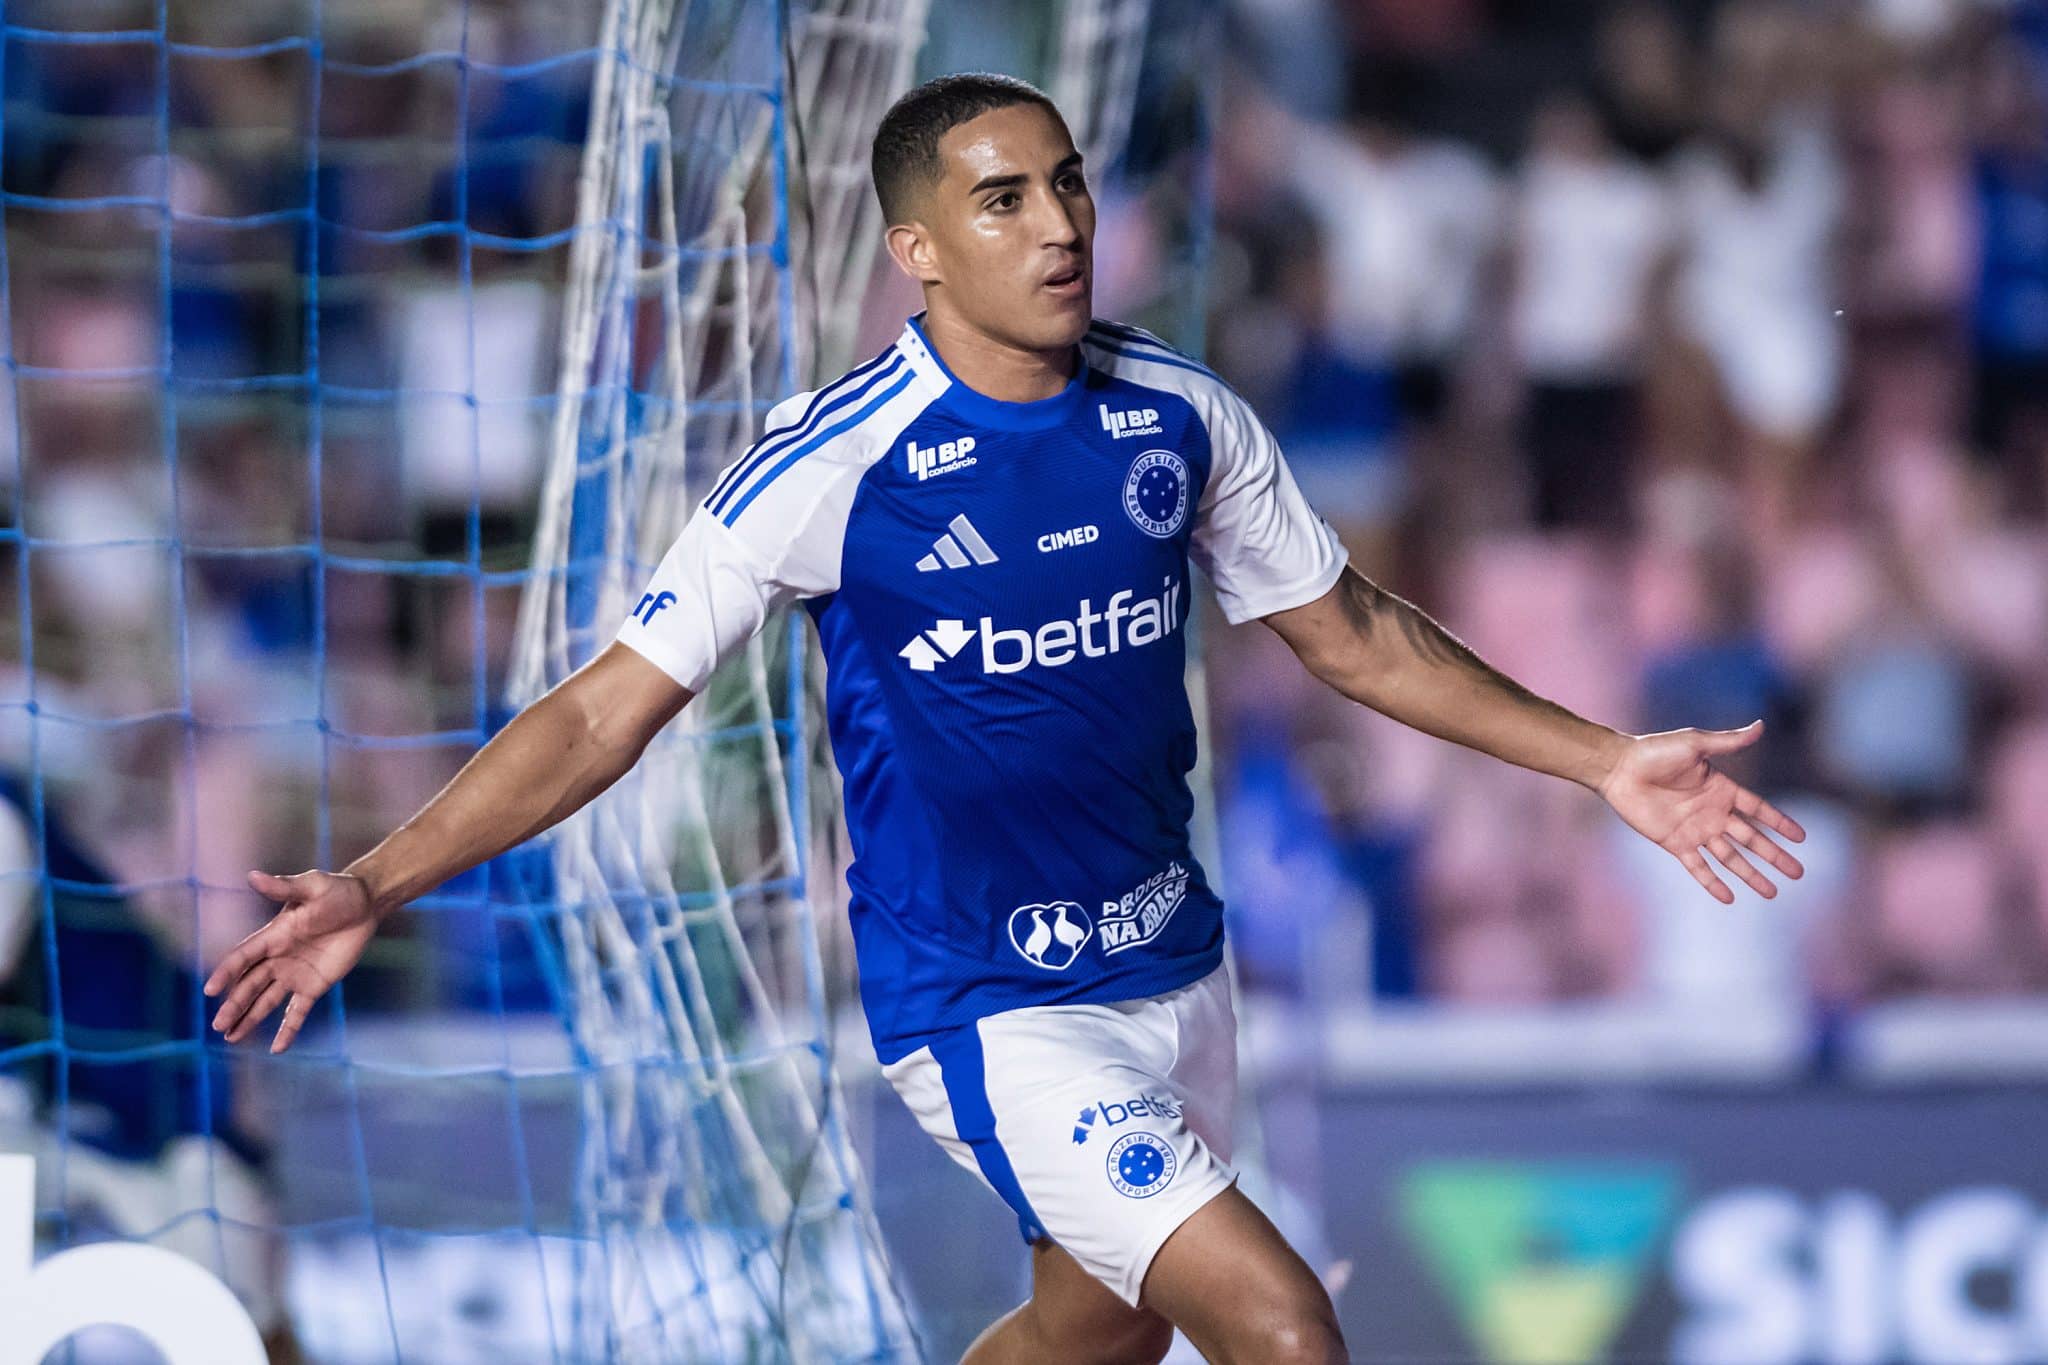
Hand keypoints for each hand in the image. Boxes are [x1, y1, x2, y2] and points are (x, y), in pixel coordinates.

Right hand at [204, 869, 380, 1052]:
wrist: (365, 904)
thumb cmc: (337, 891)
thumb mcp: (311, 886)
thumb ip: (283, 886)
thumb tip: (252, 876)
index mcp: (274, 935)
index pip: (244, 957)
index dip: (227, 972)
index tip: (210, 990)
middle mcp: (278, 958)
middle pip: (250, 985)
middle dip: (234, 1005)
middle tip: (217, 1026)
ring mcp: (295, 974)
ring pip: (266, 1001)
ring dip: (249, 1019)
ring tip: (230, 1038)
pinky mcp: (314, 986)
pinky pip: (298, 1012)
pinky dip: (287, 1029)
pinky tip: (276, 1049)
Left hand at [1596, 720, 1806, 903]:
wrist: (1620, 769)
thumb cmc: (1655, 751)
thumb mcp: (1695, 744)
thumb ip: (1728, 742)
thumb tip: (1760, 726)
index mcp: (1722, 789)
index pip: (1759, 810)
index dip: (1780, 823)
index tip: (1801, 838)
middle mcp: (1712, 812)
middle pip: (1751, 839)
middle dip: (1774, 855)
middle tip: (1798, 873)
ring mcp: (1695, 829)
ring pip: (1730, 857)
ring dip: (1751, 874)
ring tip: (1772, 892)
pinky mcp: (1675, 842)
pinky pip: (1697, 867)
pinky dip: (1712, 882)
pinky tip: (1729, 898)